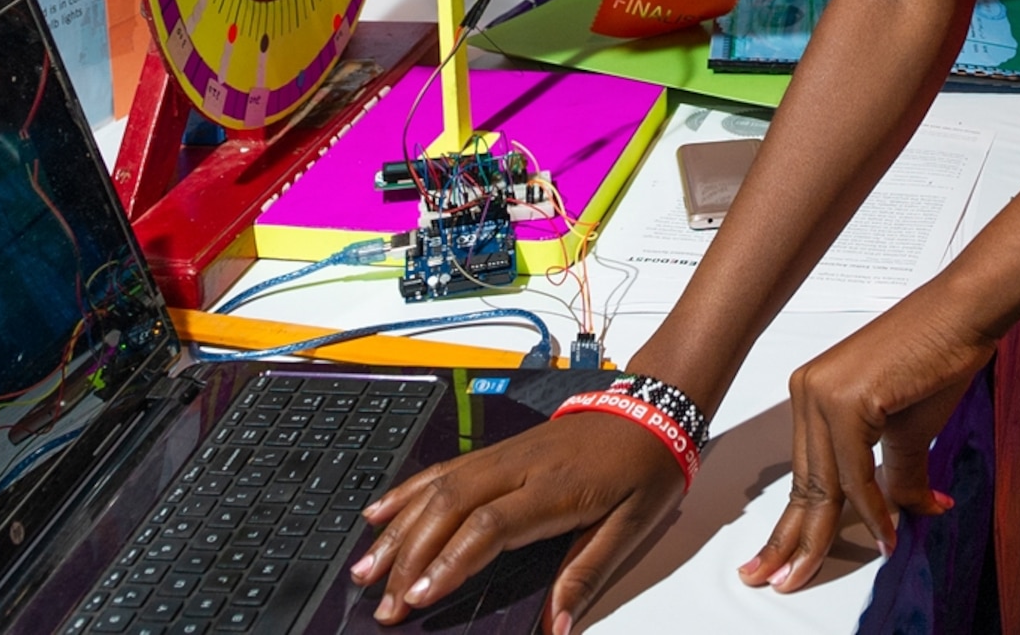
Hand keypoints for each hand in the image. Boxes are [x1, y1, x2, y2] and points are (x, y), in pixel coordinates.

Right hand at [351, 408, 687, 629]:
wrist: (653, 408)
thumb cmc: (646, 467)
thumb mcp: (633, 527)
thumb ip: (587, 576)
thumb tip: (558, 628)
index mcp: (556, 488)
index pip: (490, 526)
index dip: (450, 561)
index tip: (420, 595)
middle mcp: (521, 466)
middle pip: (450, 507)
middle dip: (409, 557)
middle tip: (384, 601)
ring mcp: (505, 454)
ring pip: (438, 487)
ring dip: (398, 528)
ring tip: (366, 567)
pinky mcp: (499, 450)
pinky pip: (445, 468)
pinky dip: (407, 491)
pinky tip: (379, 512)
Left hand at [739, 293, 994, 591]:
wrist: (962, 313)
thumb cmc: (937, 358)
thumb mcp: (909, 432)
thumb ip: (895, 476)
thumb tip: (903, 516)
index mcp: (813, 394)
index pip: (803, 473)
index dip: (794, 523)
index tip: (779, 558)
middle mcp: (808, 391)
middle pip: (804, 484)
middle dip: (792, 540)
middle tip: (775, 580)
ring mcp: (823, 394)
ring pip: (824, 484)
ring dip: (826, 535)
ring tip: (812, 574)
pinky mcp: (848, 400)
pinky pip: (855, 473)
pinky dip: (871, 509)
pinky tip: (884, 535)